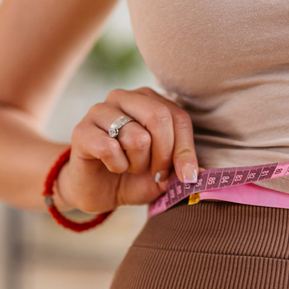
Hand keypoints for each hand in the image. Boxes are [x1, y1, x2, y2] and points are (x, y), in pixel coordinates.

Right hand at [56, 87, 199, 212]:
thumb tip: (206, 173)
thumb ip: (184, 169)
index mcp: (150, 101)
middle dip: (164, 156)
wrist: (97, 191)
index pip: (179, 117)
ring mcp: (100, 110)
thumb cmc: (134, 176)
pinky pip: (110, 148)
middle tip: (156, 173)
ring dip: (138, 164)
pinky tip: (111, 166)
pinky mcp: (81, 130)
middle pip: (159, 118)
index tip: (186, 176)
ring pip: (137, 137)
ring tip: (129, 166)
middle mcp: (125, 98)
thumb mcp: (166, 175)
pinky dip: (116, 166)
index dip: (186, 151)